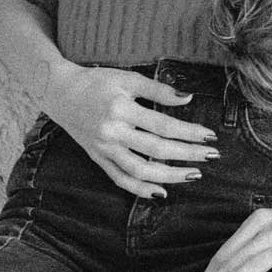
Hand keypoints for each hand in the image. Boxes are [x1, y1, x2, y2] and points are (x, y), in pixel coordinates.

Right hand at [42, 62, 219, 197]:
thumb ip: (158, 89)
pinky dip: (139, 189)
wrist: (60, 92)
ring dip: (169, 175)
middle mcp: (112, 132)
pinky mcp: (98, 159)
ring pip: (140, 170)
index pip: (163, 125)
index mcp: (120, 109)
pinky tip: (160, 193)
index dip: (189, 132)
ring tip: (193, 175)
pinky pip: (120, 179)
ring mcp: (103, 149)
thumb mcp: (128, 78)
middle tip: (212, 156)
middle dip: (187, 154)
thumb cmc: (96, 81)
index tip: (210, 136)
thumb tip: (189, 98)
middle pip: (156, 149)